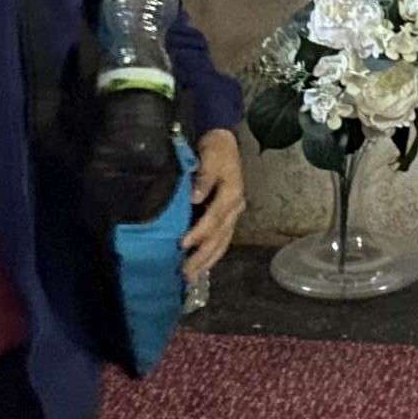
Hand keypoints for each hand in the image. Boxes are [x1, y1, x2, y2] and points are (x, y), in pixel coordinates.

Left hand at [183, 128, 245, 275]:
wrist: (224, 142)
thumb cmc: (215, 149)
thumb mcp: (210, 156)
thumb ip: (203, 177)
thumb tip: (195, 197)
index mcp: (231, 194)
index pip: (214, 218)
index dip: (199, 232)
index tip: (182, 244)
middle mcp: (235, 208)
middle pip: (219, 237)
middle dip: (202, 256)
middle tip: (184, 272)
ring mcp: (233, 215)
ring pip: (222, 243)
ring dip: (207, 261)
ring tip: (191, 277)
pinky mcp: (229, 218)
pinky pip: (222, 241)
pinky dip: (212, 255)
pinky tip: (201, 266)